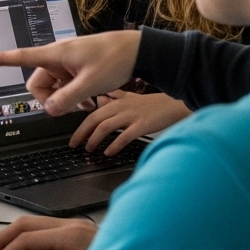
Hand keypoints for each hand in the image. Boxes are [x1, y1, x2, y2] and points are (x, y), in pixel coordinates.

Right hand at [0, 30, 142, 114]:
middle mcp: (57, 57)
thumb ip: (67, 99)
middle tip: (69, 107)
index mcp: (56, 54)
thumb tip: (49, 110)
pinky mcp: (76, 66)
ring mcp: (67, 62)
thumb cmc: (116, 59)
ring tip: (85, 102)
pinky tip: (88, 100)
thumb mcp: (91, 84)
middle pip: (38, 82)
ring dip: (63, 98)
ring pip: (52, 86)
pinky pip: (64, 84)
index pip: (22, 56)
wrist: (138, 50)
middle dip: (49, 98)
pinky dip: (72, 94)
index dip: (1, 60)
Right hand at [0, 216, 96, 249]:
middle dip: (2, 239)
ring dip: (12, 234)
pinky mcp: (78, 229)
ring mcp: (75, 224)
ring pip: (32, 221)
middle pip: (25, 223)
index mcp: (72, 236)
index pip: (27, 240)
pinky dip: (26, 234)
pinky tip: (22, 247)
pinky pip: (43, 226)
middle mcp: (72, 225)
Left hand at [71, 91, 189, 153]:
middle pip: (94, 119)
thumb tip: (100, 100)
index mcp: (117, 101)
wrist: (176, 105)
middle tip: (74, 145)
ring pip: (105, 127)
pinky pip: (124, 136)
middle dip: (82, 133)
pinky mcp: (142, 125)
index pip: (92, 114)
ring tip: (89, 149)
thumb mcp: (132, 97)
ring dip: (94, 139)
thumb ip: (115, 98)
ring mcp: (131, 116)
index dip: (81, 126)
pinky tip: (109, 152)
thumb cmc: (154, 104)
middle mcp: (121, 107)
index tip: (74, 137)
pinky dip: (114, 145)